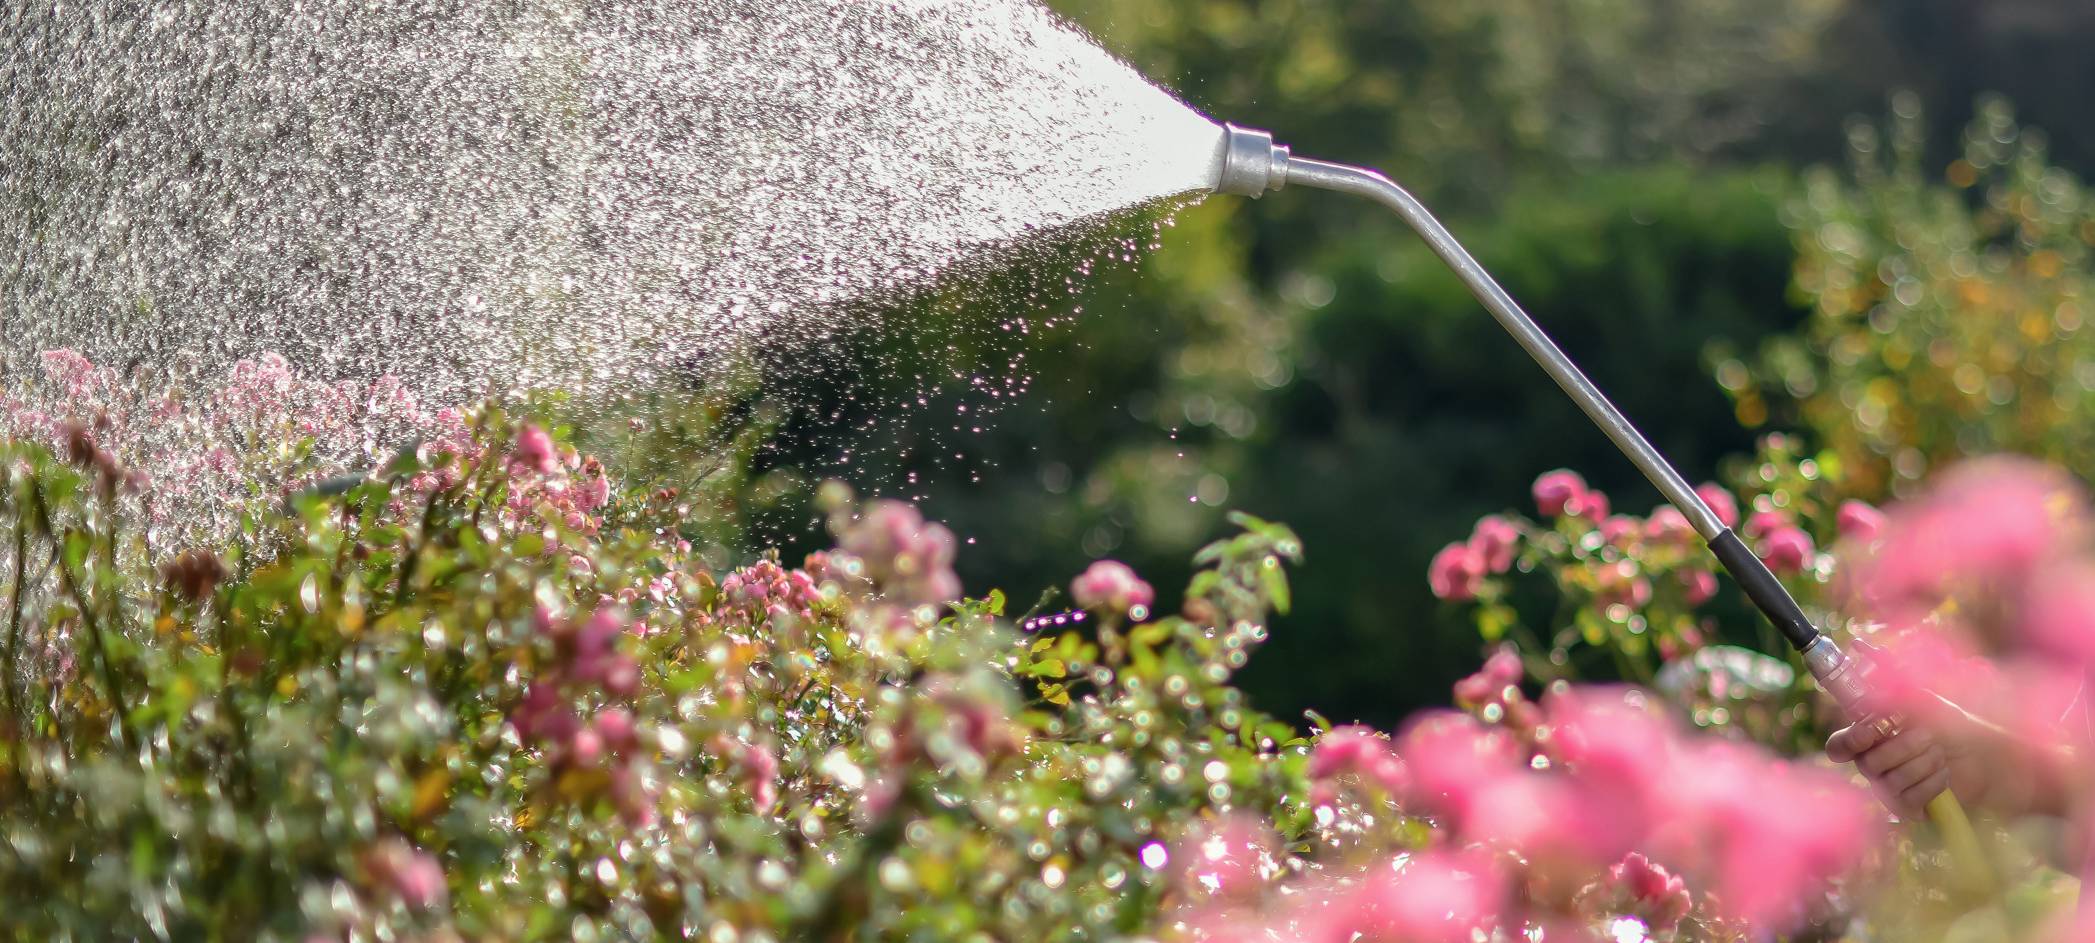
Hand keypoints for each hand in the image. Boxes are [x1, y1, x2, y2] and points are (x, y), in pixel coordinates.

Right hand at [1825, 716, 1975, 818]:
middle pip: (1869, 764)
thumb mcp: (1929, 705)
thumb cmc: (1951, 727)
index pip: (1839, 746)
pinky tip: (1944, 774)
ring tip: (1941, 754)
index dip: (1850, 742)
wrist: (1983, 756)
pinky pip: (1910, 799)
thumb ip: (1899, 701)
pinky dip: (1933, 783)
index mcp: (1869, 738)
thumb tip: (1872, 698)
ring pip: (1892, 781)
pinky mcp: (1907, 806)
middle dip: (1905, 747)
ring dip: (1925, 763)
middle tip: (1930, 736)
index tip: (1871, 733)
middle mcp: (1872, 764)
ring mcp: (1888, 788)